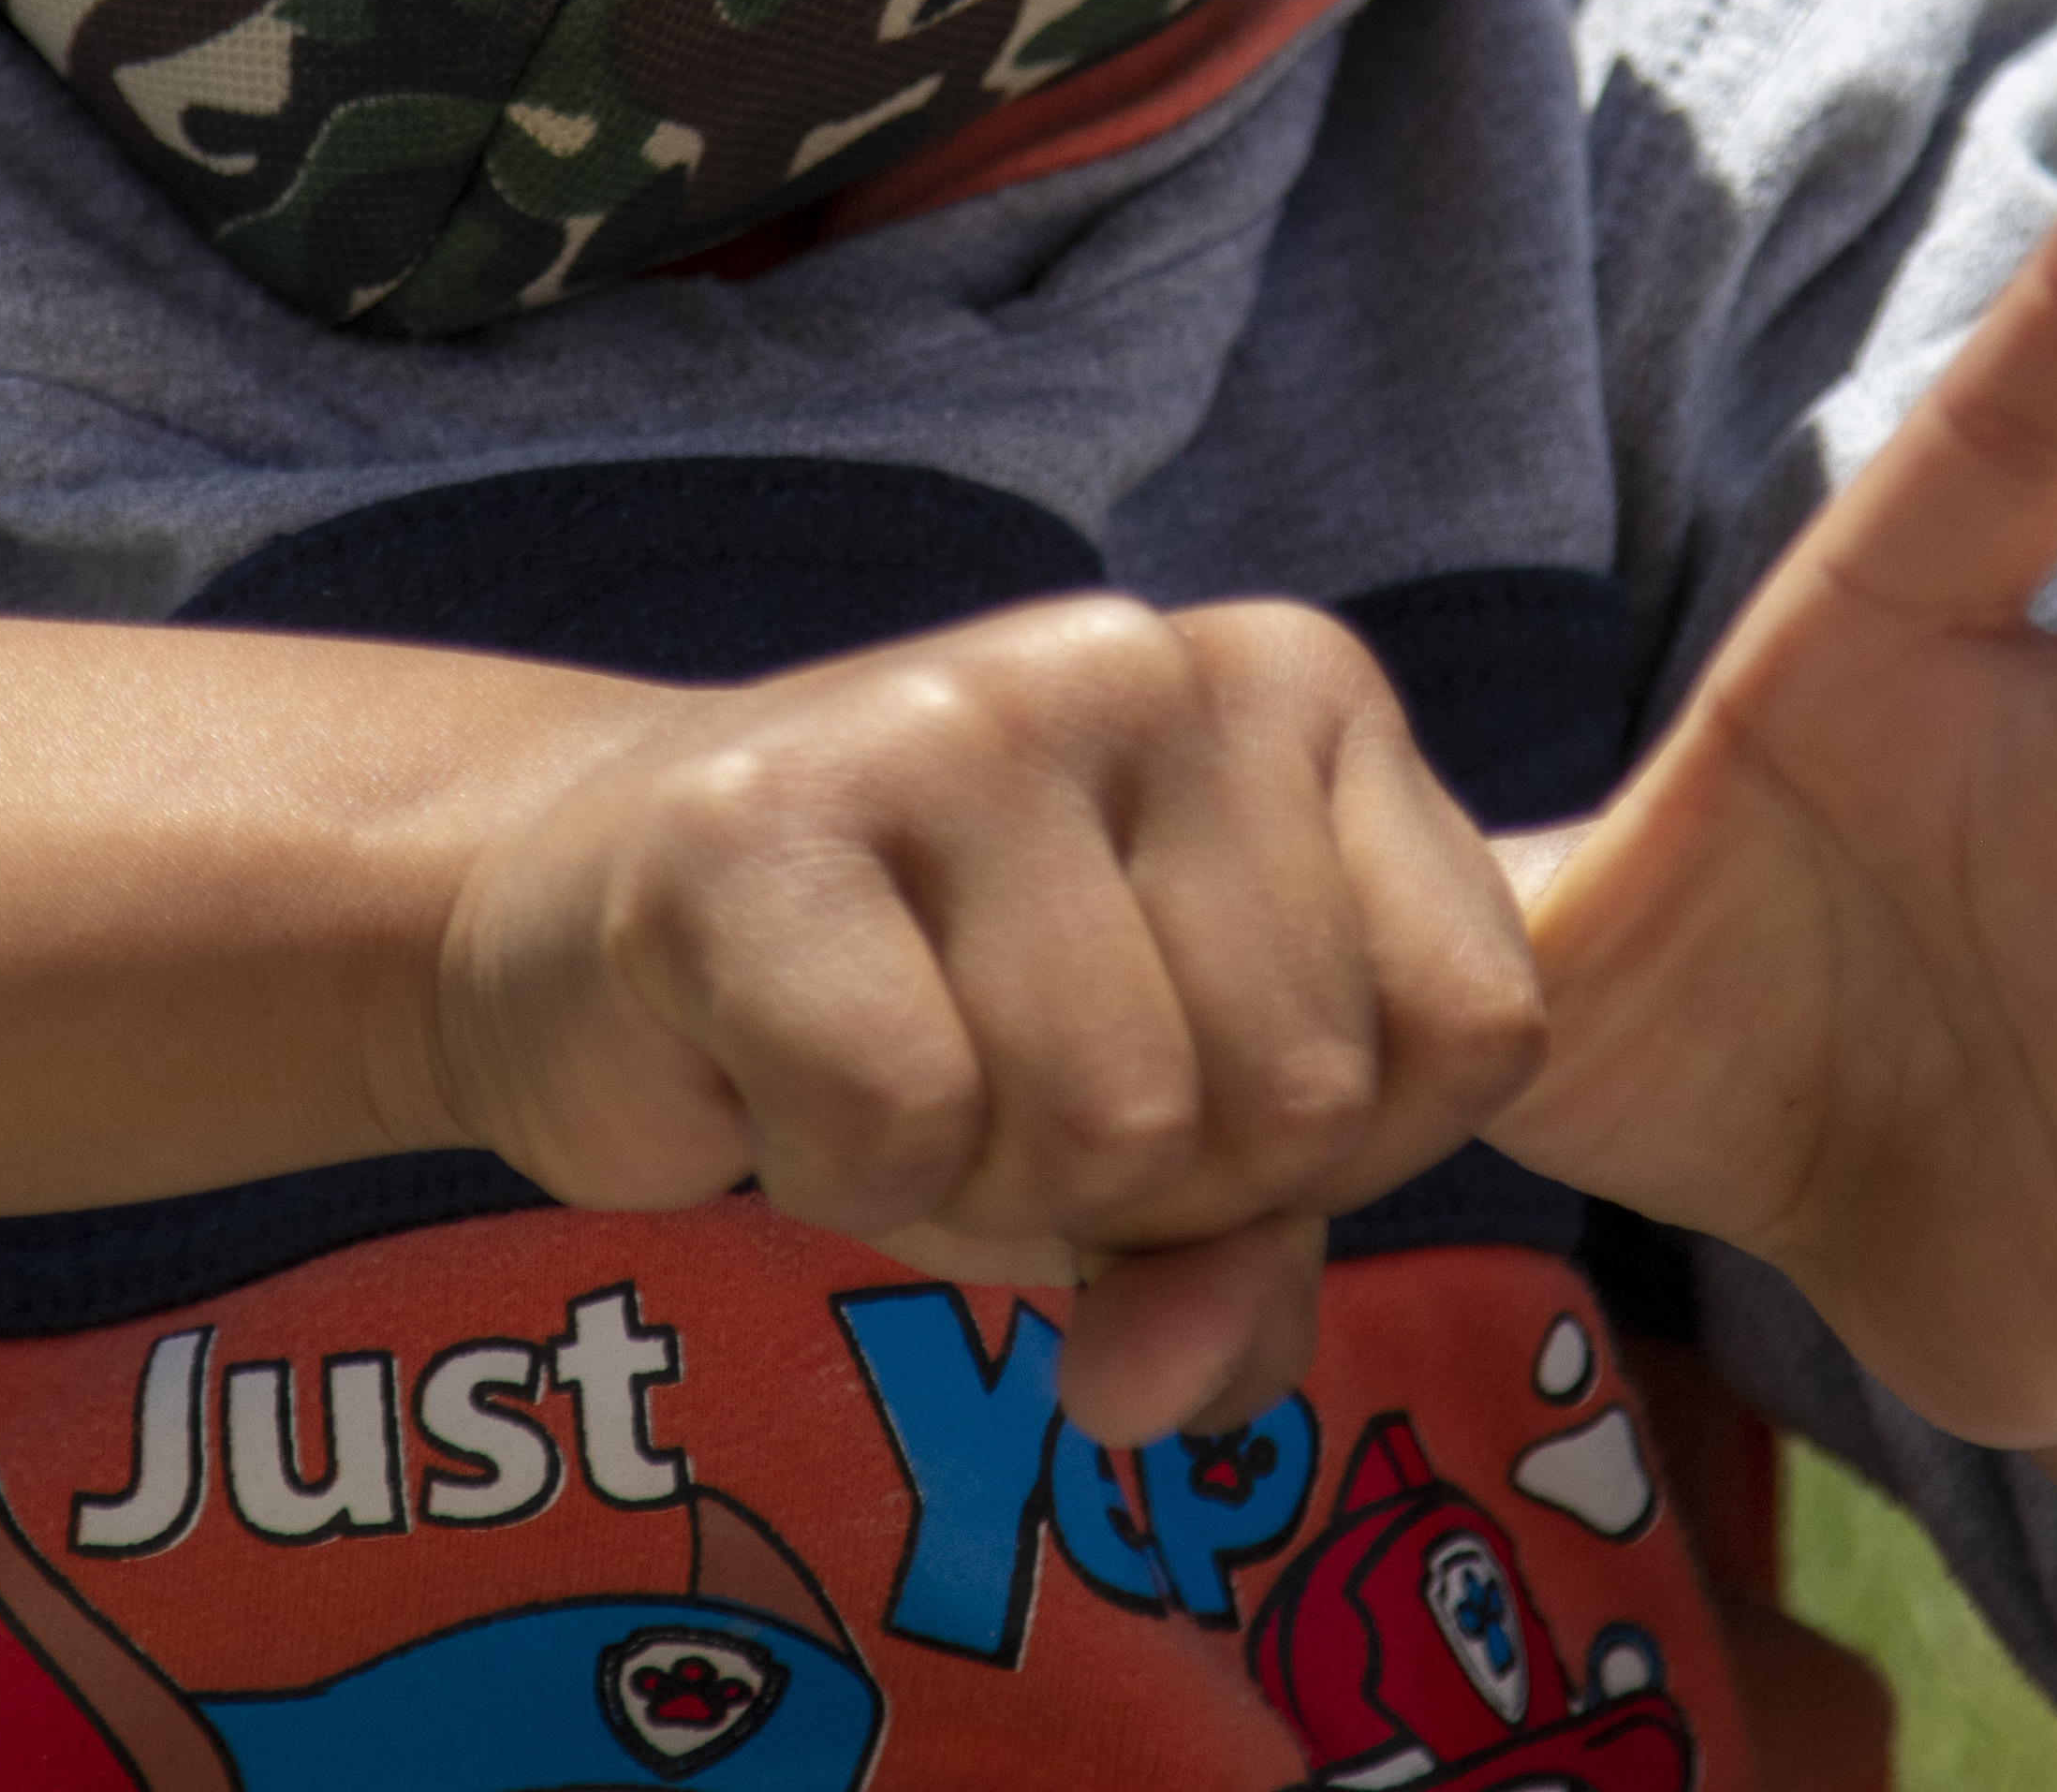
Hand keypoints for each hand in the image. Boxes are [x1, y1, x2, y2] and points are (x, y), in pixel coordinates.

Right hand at [415, 595, 1544, 1442]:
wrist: (581, 914)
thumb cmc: (924, 1012)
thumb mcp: (1160, 1143)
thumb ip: (1241, 1271)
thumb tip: (1169, 1399)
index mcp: (1299, 687)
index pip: (1475, 1032)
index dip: (1337, 1158)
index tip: (1184, 1087)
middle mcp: (1149, 657)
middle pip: (1294, 1103)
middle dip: (1146, 1184)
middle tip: (994, 1078)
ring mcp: (953, 715)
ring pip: (1108, 1123)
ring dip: (981, 1181)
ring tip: (887, 1060)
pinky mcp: (756, 821)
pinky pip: (902, 1124)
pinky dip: (834, 1171)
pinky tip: (774, 1061)